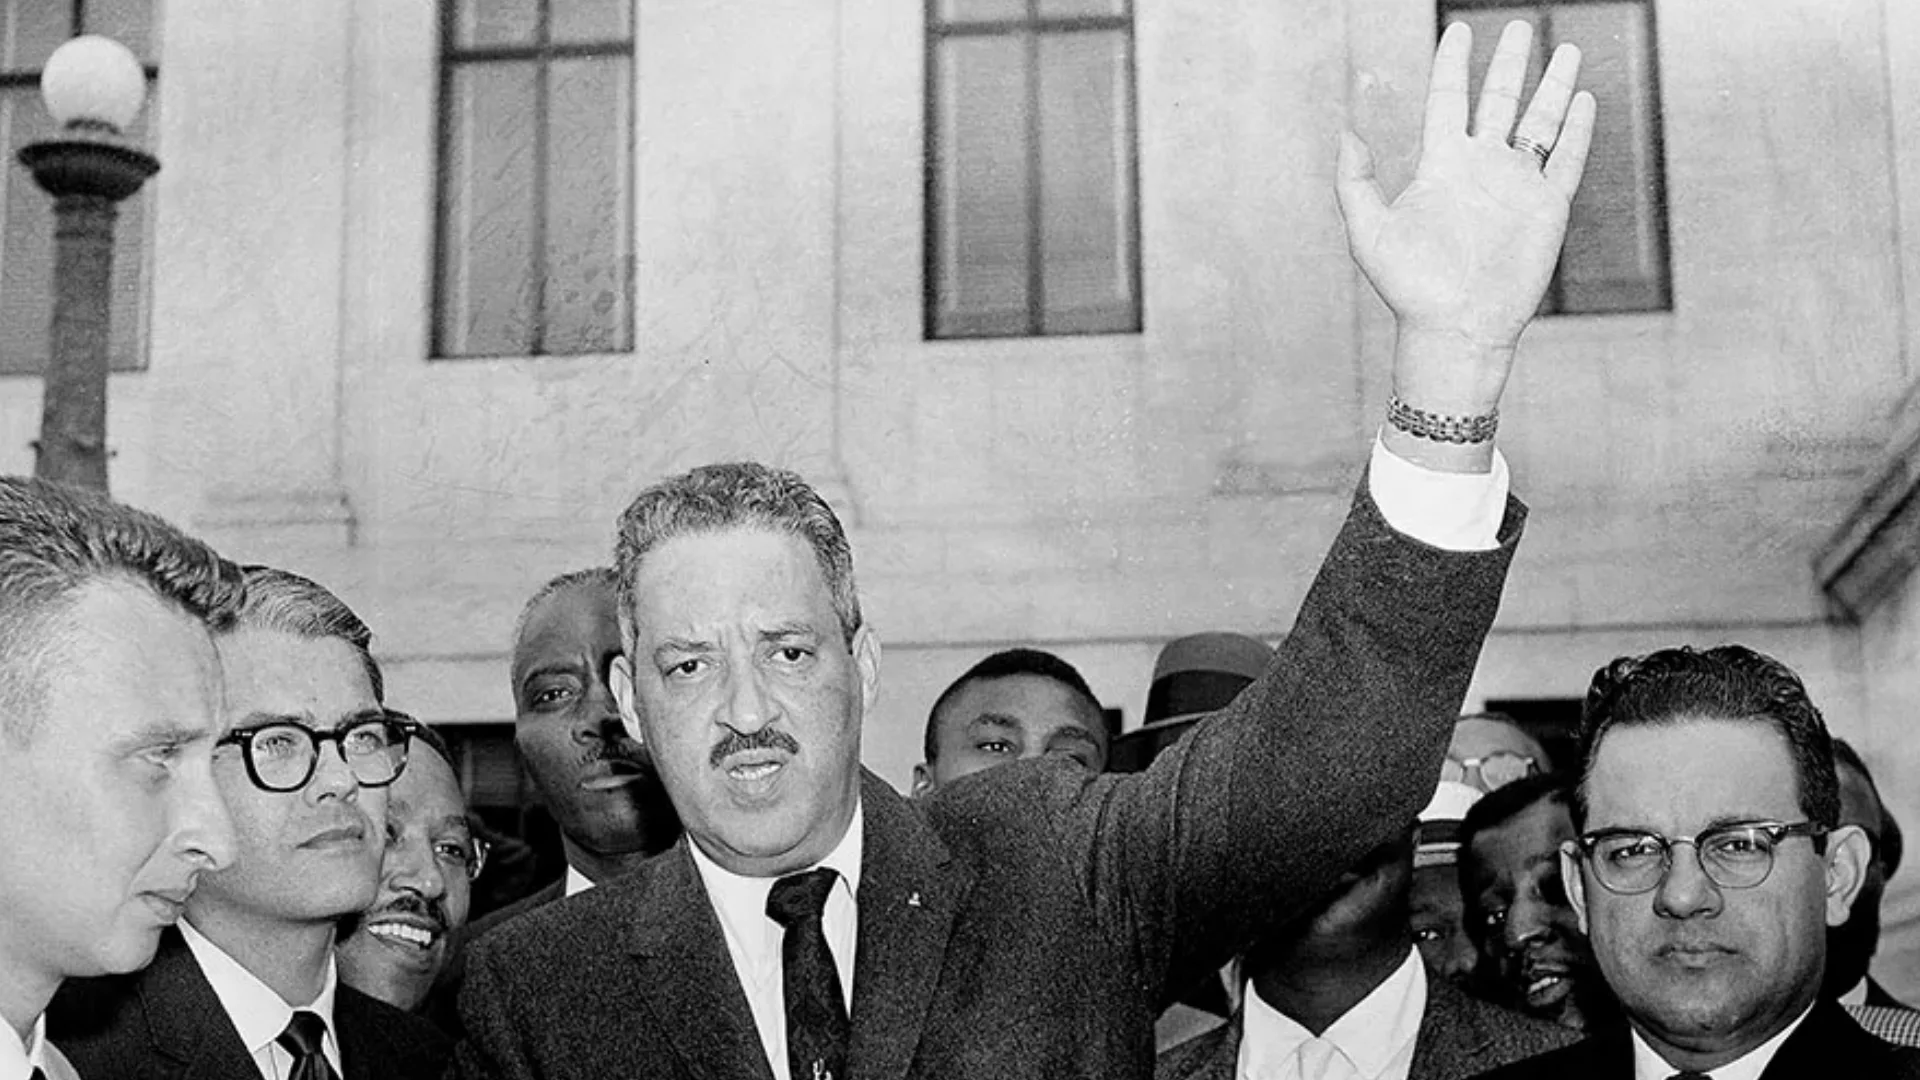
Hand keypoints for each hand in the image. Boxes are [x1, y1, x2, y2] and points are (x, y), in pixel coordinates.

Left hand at [1337, 20, 1595, 416]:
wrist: (1454, 328)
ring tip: (1564, 47)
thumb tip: (1345, 129)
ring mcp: (1516, 186)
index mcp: (1441, 166)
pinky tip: (1583, 101)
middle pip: (1499, 101)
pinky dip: (1576, 131)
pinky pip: (1565, 161)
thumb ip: (1354, 180)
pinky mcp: (1547, 209)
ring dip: (1553, 86)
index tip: (1458, 31)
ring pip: (1540, 122)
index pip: (1448, 100)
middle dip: (1510, 63)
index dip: (1453, 64)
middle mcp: (1481, 168)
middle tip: (1517, 26)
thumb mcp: (1369, 231)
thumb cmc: (1409, 287)